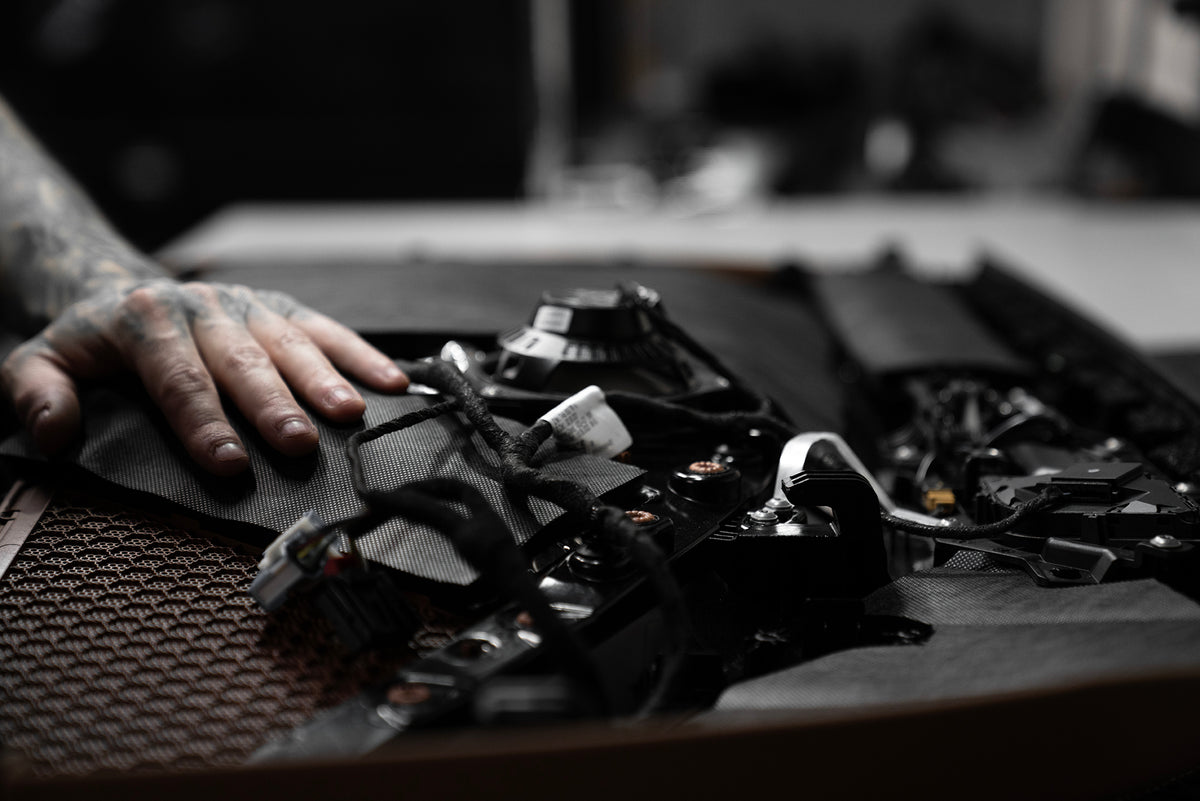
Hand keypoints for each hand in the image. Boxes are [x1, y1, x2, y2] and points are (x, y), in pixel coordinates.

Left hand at [1, 278, 408, 474]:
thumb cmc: (91, 342)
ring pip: (289, 342)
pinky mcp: (280, 307)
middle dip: (272, 404)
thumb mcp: (39, 359)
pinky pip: (325, 328)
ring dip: (324, 379)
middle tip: (297, 444)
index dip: (203, 422)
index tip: (228, 462)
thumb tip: (54, 433)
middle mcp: (203, 308)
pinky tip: (391, 382)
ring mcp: (248, 305)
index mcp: (144, 320)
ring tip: (350, 413)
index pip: (178, 379)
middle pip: (242, 361)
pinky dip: (360, 354)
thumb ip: (38, 392)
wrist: (123, 289)